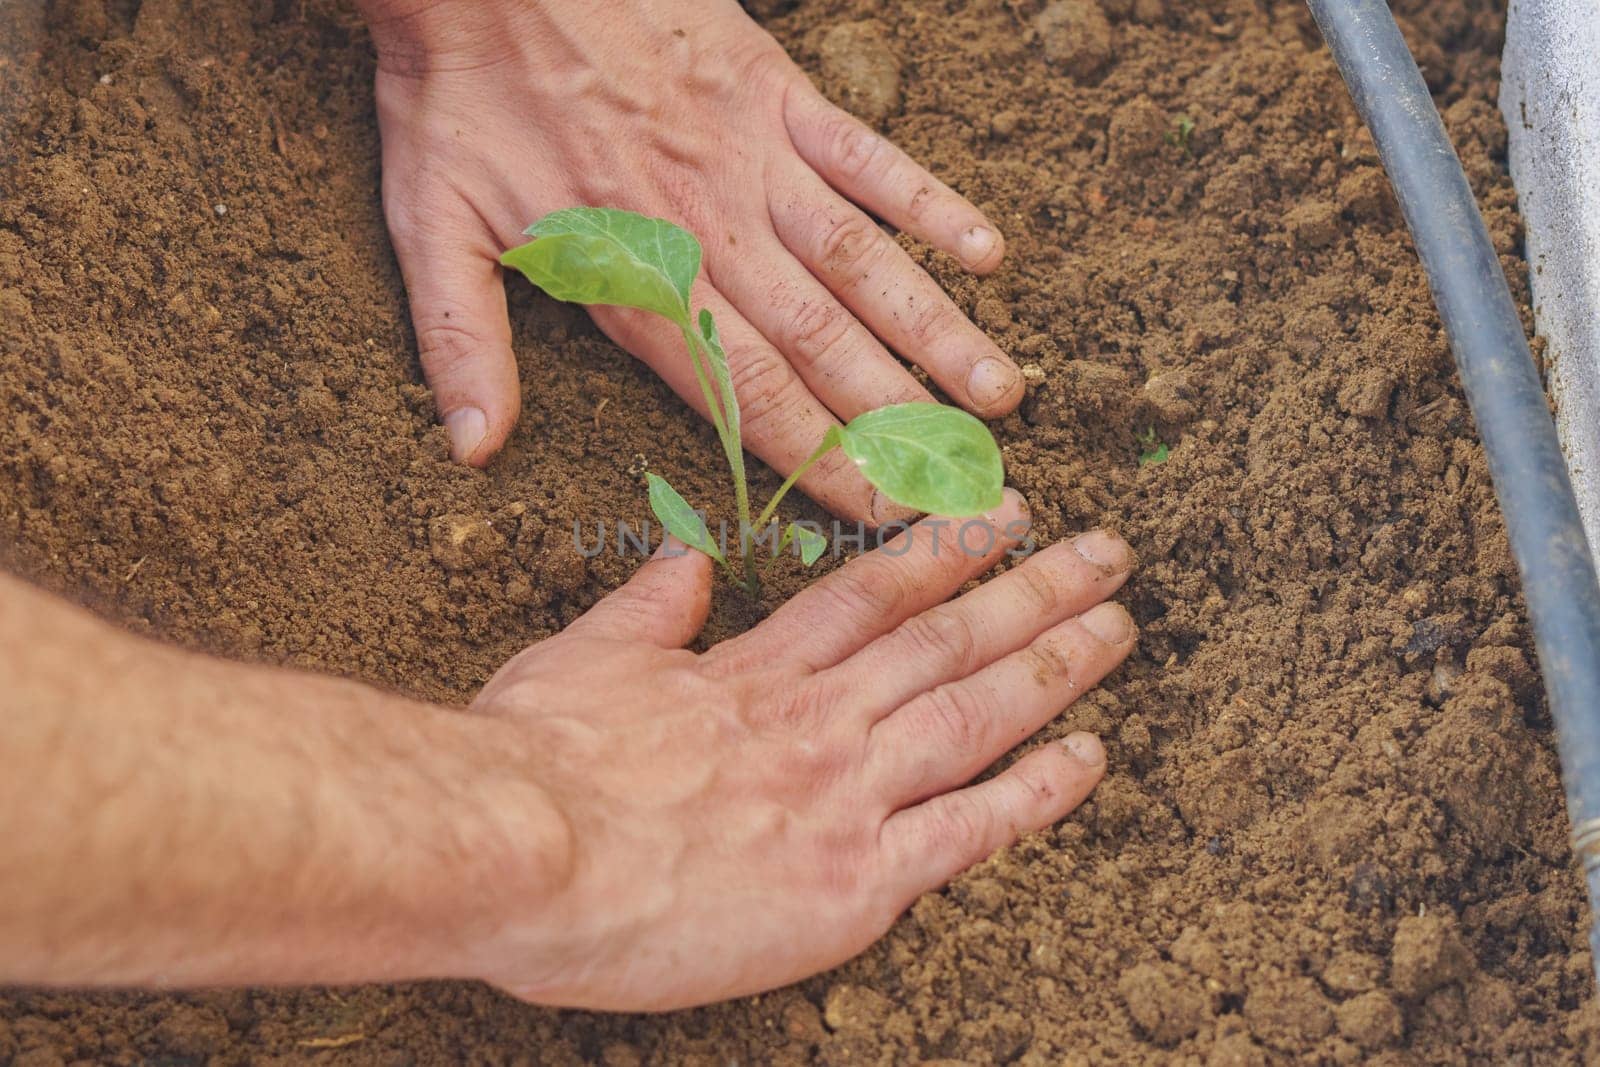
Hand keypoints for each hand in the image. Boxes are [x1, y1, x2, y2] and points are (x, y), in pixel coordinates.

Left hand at [362, 0, 1022, 521]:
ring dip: (933, 331)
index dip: (820, 460)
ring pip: (861, 262)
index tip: (880, 513)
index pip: (743, 396)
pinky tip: (985, 250)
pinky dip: (927, 199)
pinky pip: (867, 153)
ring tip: (998, 394)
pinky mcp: (775, 92)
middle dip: (897, 422)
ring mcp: (753, 159)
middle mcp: (712, 232)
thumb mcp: (429, 227)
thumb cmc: (456, 95)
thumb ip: (460, 343)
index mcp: (635, 278)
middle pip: (822, 345)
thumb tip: (474, 451)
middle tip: (966, 480)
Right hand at [464, 492, 1135, 1009]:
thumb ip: (648, 608)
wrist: (520, 848)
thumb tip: (681, 563)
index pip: (875, 593)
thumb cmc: (537, 759)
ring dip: (1054, 666)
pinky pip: (970, 830)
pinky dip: (1037, 793)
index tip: (1005, 517)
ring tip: (1119, 628)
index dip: (950, 550)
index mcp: (757, 671)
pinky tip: (1090, 758)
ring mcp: (846, 794)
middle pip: (948, 639)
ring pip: (976, 714)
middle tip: (1108, 554)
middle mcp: (820, 718)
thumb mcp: (584, 654)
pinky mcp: (855, 880)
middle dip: (1036, 590)